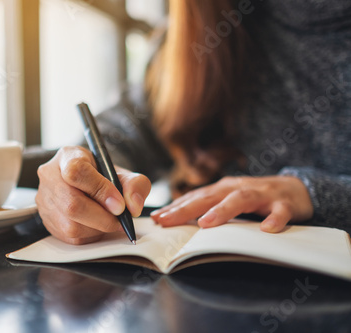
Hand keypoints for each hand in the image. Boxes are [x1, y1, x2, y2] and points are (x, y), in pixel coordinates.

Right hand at [36, 146, 151, 244]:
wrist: (80, 183)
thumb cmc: (100, 175)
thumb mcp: (120, 172)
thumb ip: (134, 184)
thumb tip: (133, 207)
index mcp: (68, 157)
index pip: (77, 172)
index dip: (100, 190)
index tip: (119, 204)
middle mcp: (50, 177)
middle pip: (72, 204)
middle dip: (103, 217)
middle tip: (120, 219)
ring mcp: (45, 201)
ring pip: (71, 226)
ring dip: (98, 228)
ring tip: (108, 220)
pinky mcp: (47, 221)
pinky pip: (71, 238)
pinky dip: (90, 235)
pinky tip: (97, 225)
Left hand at [151, 176, 313, 231]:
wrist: (295, 189)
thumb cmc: (255, 198)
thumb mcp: (229, 200)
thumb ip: (208, 208)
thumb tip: (178, 220)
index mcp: (223, 189)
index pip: (195, 198)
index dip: (175, 207)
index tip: (156, 218)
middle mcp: (238, 188)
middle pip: (210, 197)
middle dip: (186, 208)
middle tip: (167, 221)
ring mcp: (262, 194)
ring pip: (240, 199)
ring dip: (222, 210)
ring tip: (207, 223)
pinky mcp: (285, 203)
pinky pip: (280, 211)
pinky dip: (274, 219)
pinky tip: (267, 228)